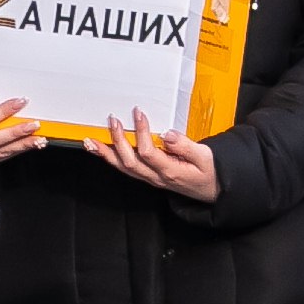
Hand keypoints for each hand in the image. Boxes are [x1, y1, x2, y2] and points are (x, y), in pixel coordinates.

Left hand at [83, 109, 219, 202]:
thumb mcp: (205, 157)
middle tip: (113, 120)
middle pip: (130, 161)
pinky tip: (101, 149)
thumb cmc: (209, 172)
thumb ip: (186, 146)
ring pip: (123, 167)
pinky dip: (110, 158)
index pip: (148, 153)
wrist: (212, 189)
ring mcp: (150, 178)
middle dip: (118, 140)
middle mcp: (156, 177)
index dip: (141, 133)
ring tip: (91, 140)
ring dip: (106, 153)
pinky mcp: (148, 175)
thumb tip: (167, 133)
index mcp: (170, 172)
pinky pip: (125, 168)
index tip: (139, 114)